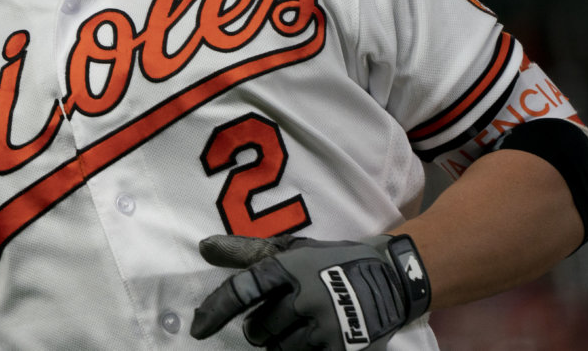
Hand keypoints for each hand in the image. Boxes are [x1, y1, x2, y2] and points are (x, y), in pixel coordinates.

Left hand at [190, 233, 429, 349]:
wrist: (390, 278)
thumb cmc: (331, 262)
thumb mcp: (293, 250)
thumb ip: (248, 253)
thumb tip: (203, 247)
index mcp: (290, 267)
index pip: (244, 289)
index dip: (216, 310)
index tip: (197, 328)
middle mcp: (306, 296)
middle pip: (258, 329)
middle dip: (260, 328)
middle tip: (280, 316)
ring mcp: (325, 327)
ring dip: (280, 344)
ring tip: (298, 327)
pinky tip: (312, 341)